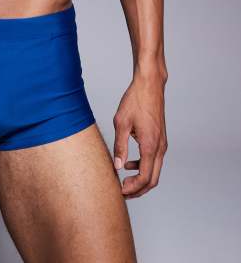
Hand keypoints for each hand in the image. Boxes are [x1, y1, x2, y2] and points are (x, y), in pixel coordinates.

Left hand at [112, 74, 167, 198]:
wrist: (150, 85)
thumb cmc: (135, 100)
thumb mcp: (121, 123)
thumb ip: (120, 146)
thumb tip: (118, 167)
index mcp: (151, 145)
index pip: (145, 177)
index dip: (132, 188)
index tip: (120, 191)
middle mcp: (160, 147)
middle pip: (153, 180)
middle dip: (138, 190)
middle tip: (122, 193)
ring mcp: (162, 144)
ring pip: (155, 171)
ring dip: (141, 179)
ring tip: (123, 181)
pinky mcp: (160, 139)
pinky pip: (154, 161)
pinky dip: (143, 167)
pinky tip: (129, 163)